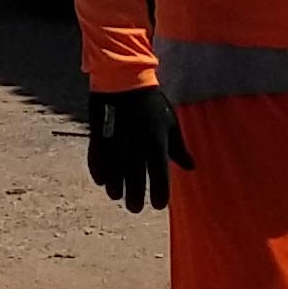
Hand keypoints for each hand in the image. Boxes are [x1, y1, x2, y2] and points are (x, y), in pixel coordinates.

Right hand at [87, 87, 189, 211]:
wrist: (123, 80)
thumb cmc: (151, 103)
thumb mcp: (170, 123)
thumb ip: (178, 148)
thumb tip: (190, 167)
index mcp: (156, 144)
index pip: (159, 177)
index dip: (160, 194)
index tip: (159, 205)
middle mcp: (136, 146)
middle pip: (135, 179)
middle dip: (135, 196)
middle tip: (135, 208)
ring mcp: (116, 141)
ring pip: (114, 172)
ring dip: (115, 187)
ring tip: (116, 196)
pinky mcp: (99, 135)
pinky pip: (97, 159)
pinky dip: (98, 171)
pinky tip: (100, 181)